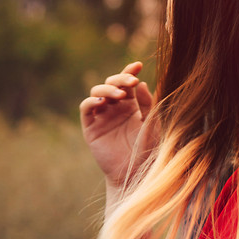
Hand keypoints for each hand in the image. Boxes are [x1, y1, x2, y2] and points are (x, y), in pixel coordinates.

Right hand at [80, 61, 156, 186]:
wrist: (135, 173)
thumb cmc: (147, 149)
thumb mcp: (152, 124)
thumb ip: (147, 103)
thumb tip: (141, 83)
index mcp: (131, 105)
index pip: (127, 83)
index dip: (129, 71)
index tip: (138, 65)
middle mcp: (115, 108)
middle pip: (111, 84)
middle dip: (119, 79)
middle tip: (131, 81)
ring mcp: (102, 117)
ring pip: (97, 93)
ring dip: (107, 90)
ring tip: (120, 95)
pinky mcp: (91, 128)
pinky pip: (86, 109)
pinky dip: (91, 102)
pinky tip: (102, 103)